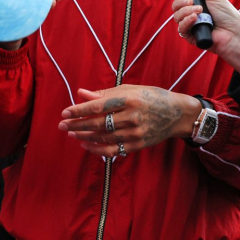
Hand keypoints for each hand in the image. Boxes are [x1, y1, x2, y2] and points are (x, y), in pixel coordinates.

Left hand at [58, 85, 200, 156]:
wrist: (177, 113)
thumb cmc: (151, 97)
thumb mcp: (130, 89)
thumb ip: (105, 93)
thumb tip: (81, 94)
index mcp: (129, 99)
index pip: (98, 106)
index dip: (79, 110)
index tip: (65, 113)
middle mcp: (132, 116)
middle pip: (98, 123)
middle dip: (78, 125)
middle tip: (62, 125)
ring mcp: (136, 132)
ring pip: (104, 137)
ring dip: (85, 137)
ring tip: (72, 134)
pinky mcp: (139, 144)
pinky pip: (114, 149)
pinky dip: (98, 148)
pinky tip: (86, 145)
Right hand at [171, 0, 239, 77]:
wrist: (233, 32)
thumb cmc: (226, 14)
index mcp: (196, 3)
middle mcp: (192, 13)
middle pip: (175, 6)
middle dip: (181, 2)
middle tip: (192, 1)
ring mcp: (191, 25)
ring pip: (176, 17)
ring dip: (186, 11)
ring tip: (199, 11)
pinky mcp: (191, 36)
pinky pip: (181, 29)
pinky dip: (186, 22)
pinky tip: (195, 19)